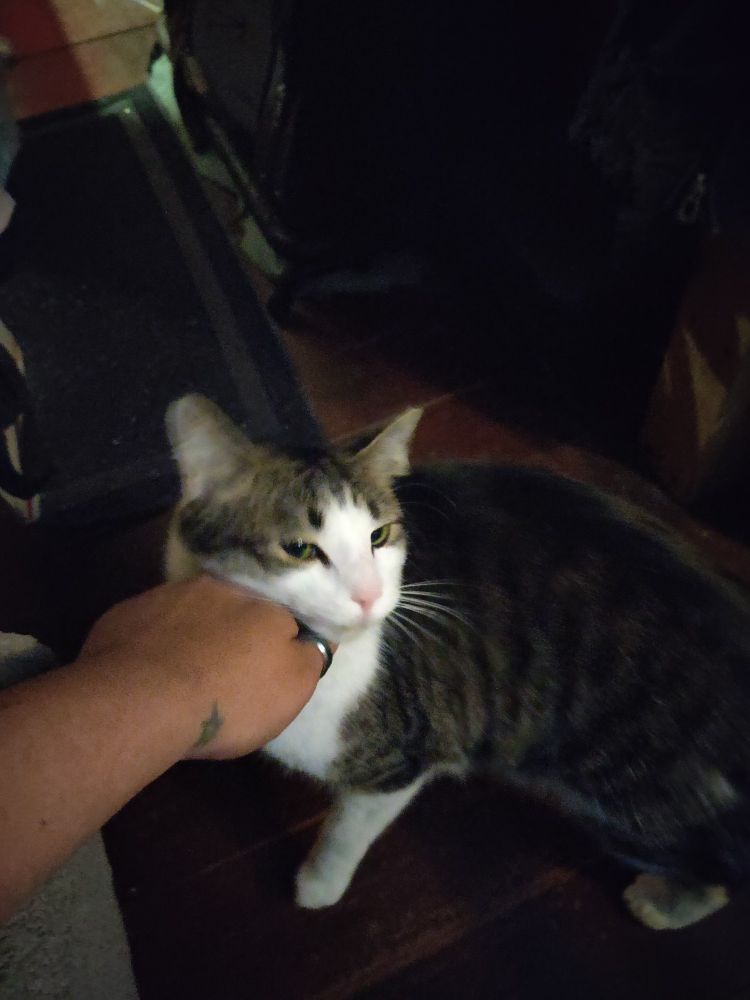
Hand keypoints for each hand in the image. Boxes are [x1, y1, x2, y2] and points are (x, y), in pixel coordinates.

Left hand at [79, 575, 325, 759]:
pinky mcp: (125, 614)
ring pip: (191, 612)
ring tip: (186, 673)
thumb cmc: (230, 697)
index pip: (286, 612)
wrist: (140, 702)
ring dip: (194, 634)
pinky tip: (149, 673)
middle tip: (229, 670)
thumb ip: (310, 654)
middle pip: (236, 607)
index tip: (275, 664)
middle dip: (237, 632)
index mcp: (262, 600)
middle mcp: (215, 585)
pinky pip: (149, 625)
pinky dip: (155, 643)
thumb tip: (311, 636)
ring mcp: (165, 595)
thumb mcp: (293, 687)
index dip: (284, 639)